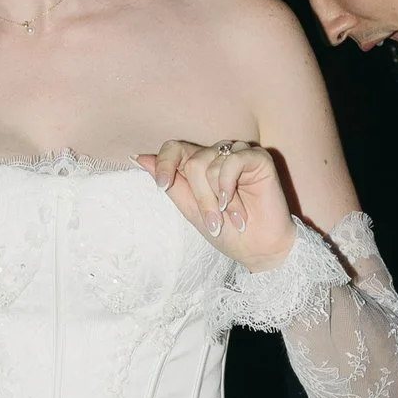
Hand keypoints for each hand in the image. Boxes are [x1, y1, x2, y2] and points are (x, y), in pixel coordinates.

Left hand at [140, 136, 293, 269]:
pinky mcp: (257, 158)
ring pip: (209, 163)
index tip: (162, 185)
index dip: (164, 163)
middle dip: (200, 197)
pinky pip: (232, 160)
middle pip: (192, 161)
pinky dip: (229, 186)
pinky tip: (237, 207)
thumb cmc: (227, 232)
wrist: (258, 250)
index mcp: (198, 166)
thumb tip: (138, 158)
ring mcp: (238, 155)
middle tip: (214, 221)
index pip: (173, 148)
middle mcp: (217, 156)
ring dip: (217, 198)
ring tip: (232, 217)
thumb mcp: (191, 210)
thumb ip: (170, 184)